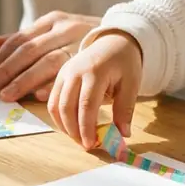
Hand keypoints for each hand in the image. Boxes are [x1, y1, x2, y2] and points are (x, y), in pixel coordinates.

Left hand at [0, 11, 100, 101]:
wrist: (126, 35)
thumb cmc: (84, 38)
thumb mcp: (54, 33)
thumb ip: (26, 39)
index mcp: (52, 21)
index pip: (19, 40)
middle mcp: (66, 29)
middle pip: (29, 50)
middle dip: (6, 72)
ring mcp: (81, 44)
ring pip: (48, 62)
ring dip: (26, 81)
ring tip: (7, 96)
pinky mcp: (95, 61)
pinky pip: (72, 74)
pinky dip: (54, 84)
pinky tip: (39, 95)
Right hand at [47, 31, 142, 149]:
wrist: (113, 40)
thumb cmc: (124, 63)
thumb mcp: (131, 84)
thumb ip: (126, 109)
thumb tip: (123, 134)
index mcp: (95, 72)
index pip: (86, 105)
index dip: (86, 128)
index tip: (91, 144)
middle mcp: (74, 72)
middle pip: (66, 107)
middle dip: (73, 131)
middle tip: (85, 145)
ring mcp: (64, 73)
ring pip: (55, 106)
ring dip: (64, 126)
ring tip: (78, 138)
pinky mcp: (59, 77)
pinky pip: (52, 101)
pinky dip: (59, 117)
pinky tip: (71, 126)